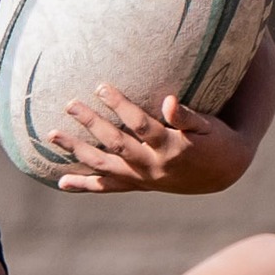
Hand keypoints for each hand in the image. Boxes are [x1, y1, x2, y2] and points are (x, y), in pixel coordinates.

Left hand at [48, 84, 256, 195]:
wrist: (222, 174)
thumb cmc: (216, 140)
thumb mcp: (208, 126)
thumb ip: (187, 115)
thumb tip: (168, 101)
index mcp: (170, 148)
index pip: (139, 125)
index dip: (120, 106)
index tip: (101, 87)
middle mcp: (152, 166)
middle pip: (115, 144)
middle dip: (91, 123)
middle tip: (70, 104)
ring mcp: (142, 178)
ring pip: (104, 166)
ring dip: (77, 151)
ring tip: (52, 136)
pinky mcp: (137, 184)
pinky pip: (107, 187)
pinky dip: (84, 185)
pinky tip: (62, 182)